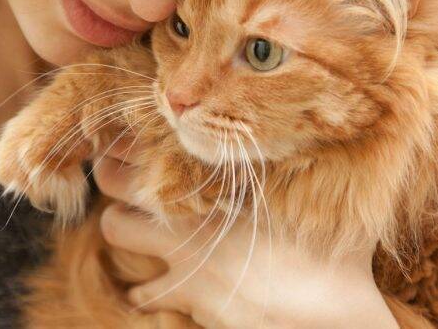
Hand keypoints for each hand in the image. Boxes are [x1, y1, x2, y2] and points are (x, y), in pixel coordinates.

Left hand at [95, 140, 397, 327]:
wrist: (325, 322)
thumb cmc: (326, 257)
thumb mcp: (320, 198)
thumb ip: (311, 161)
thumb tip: (325, 130)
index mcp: (212, 197)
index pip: (141, 165)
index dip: (119, 153)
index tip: (118, 143)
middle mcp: (185, 231)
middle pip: (112, 203)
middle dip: (111, 188)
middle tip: (122, 179)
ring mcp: (182, 269)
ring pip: (117, 237)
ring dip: (124, 230)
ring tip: (140, 225)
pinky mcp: (189, 303)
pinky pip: (146, 295)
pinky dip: (149, 288)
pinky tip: (166, 283)